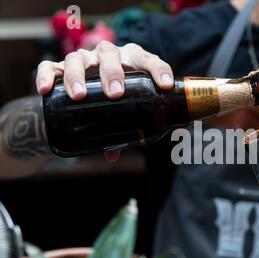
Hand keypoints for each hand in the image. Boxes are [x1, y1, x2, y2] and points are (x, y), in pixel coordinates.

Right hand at [35, 41, 173, 161]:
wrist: (86, 90)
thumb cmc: (115, 100)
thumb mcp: (125, 110)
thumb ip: (123, 128)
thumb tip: (112, 154)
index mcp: (130, 61)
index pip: (147, 60)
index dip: (158, 70)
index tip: (165, 86)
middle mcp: (105, 56)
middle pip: (108, 54)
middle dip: (112, 73)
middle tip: (115, 94)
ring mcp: (82, 60)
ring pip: (78, 59)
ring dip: (77, 76)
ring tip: (79, 96)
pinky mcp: (59, 68)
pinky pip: (49, 67)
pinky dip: (46, 76)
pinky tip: (45, 90)